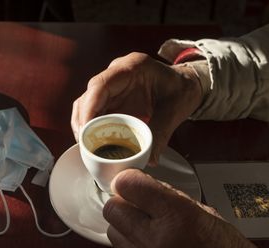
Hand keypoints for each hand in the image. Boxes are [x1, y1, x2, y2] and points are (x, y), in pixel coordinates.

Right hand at [71, 52, 202, 163]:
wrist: (185, 85)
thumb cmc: (181, 89)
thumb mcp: (175, 110)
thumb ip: (161, 133)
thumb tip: (149, 159)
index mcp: (132, 67)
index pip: (100, 85)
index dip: (89, 108)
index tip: (86, 130)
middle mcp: (116, 74)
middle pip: (88, 96)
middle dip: (83, 122)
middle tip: (86, 145)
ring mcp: (112, 87)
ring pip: (86, 105)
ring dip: (84, 127)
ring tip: (88, 148)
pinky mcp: (111, 99)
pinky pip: (95, 113)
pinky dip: (93, 129)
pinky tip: (95, 144)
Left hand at [103, 169, 268, 247]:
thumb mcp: (210, 217)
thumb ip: (173, 200)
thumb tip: (145, 187)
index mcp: (179, 218)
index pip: (129, 186)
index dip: (129, 180)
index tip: (132, 182)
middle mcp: (157, 242)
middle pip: (113, 209)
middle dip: (123, 203)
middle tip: (139, 206)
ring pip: (113, 233)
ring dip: (126, 227)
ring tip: (148, 230)